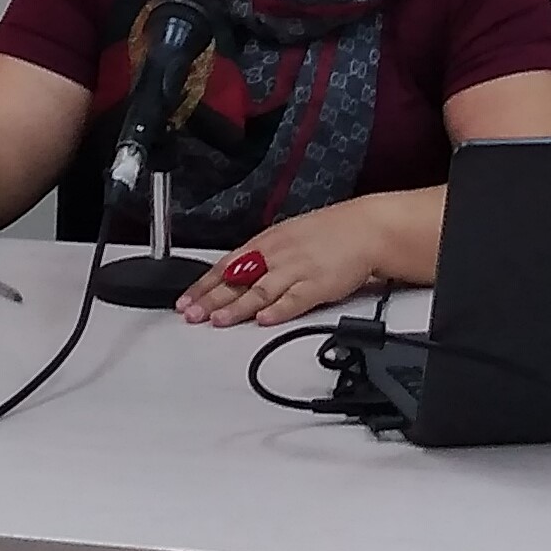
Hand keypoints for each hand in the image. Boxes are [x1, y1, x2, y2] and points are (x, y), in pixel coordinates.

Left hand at [177, 205, 387, 328]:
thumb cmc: (328, 234)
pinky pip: (295, 299)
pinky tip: (264, 320)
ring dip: (237, 307)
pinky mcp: (318, 285)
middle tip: (191, 314)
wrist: (365, 229)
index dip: (204, 285)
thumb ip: (261, 257)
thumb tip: (234, 275)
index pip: (226, 266)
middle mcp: (277, 256)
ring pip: (261, 290)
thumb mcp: (286, 237)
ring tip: (218, 320)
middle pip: (238, 280)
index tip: (185, 300)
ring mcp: (297, 270)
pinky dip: (278, 310)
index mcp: (266, 243)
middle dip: (211, 299)